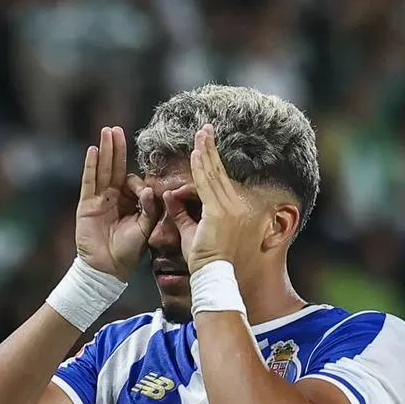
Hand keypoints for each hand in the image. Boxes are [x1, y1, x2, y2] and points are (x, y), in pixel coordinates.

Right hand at [75, 126, 159, 278]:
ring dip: (105, 150)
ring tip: (107, 132)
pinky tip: (93, 150)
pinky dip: (90, 166)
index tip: (146, 195)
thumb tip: (152, 190)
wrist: (108, 268)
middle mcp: (114, 197)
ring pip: (102, 170)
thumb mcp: (145, 229)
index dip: (140, 186)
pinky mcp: (86, 204)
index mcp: (130, 203)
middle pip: (115, 168)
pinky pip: (89, 181)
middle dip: (117, 149)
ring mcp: (99, 199)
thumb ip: (150, 210)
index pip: (134, 183)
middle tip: (117, 130)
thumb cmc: (128, 252)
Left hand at [165, 124, 263, 272]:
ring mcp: (229, 208)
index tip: (206, 146)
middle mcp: (234, 206)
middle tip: (205, 128)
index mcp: (231, 211)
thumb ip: (182, 213)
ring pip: (213, 174)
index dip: (212, 161)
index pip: (219, 180)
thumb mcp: (190, 233)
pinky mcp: (219, 211)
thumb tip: (170, 196)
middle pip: (219, 172)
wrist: (213, 274)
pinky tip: (196, 153)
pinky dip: (201, 168)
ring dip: (206, 152)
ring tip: (200, 134)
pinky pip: (206, 185)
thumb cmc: (204, 260)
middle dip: (211, 149)